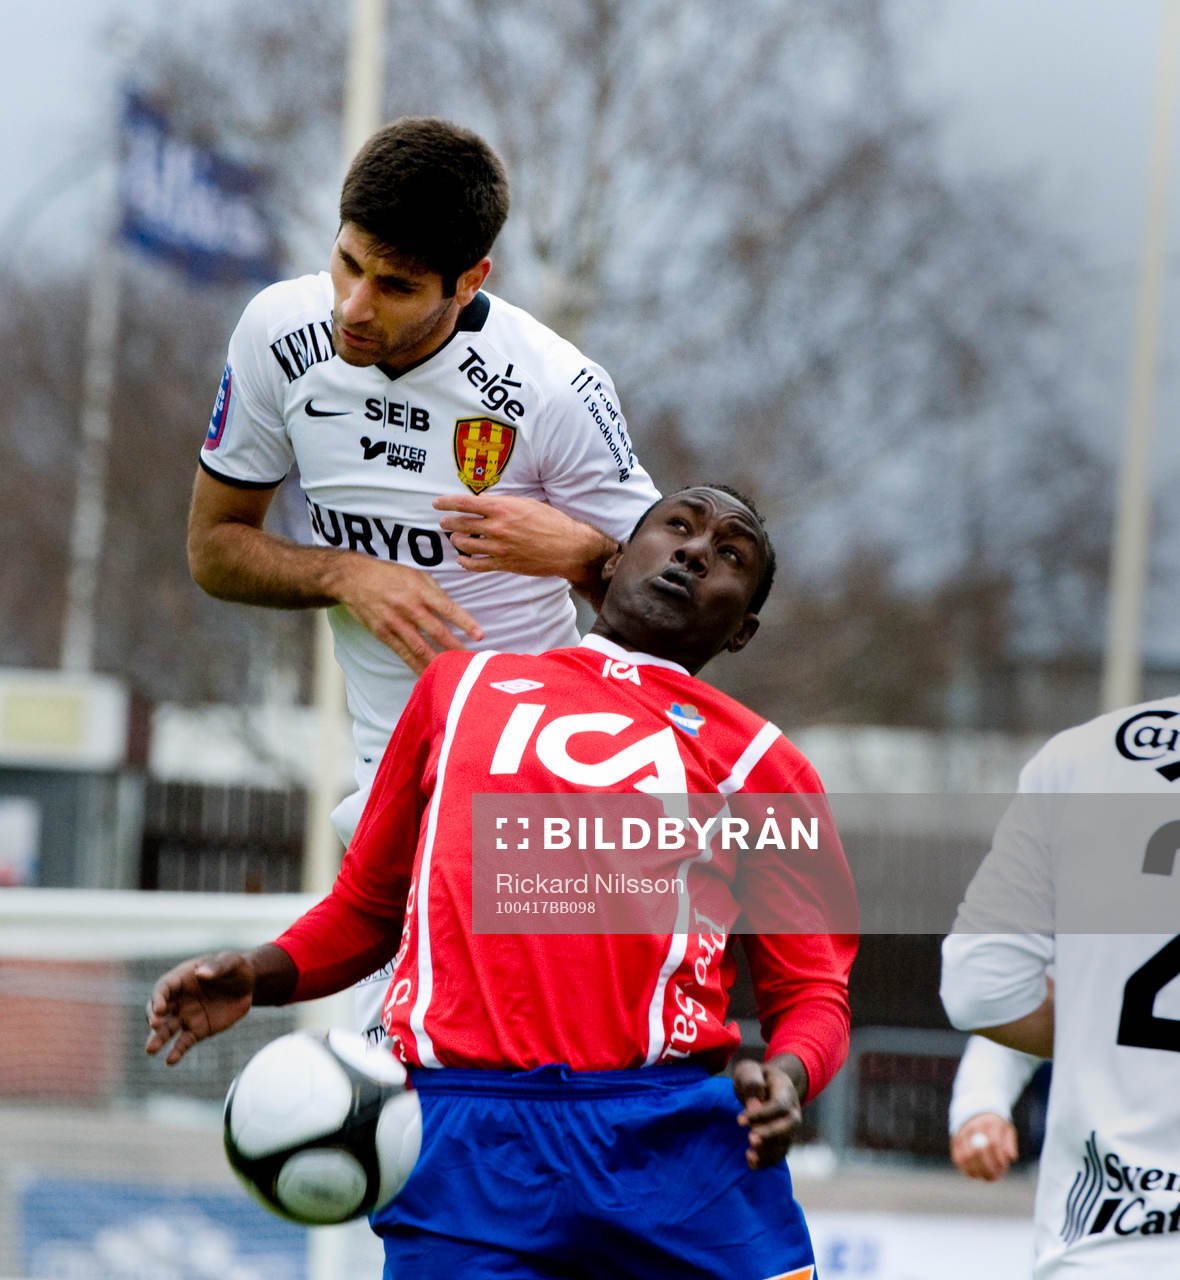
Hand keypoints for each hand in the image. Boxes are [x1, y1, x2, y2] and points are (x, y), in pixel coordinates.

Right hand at [145, 951, 257, 1065]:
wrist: (248, 986)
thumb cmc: (236, 968)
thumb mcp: (231, 962)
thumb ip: (217, 966)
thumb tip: (201, 973)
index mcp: (182, 978)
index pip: (163, 988)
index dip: (158, 998)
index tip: (159, 1009)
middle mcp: (178, 999)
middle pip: (158, 1010)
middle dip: (153, 1018)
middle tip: (155, 1025)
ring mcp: (186, 1016)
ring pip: (167, 1029)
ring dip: (157, 1039)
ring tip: (150, 1050)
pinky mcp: (197, 1031)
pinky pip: (184, 1042)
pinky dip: (176, 1051)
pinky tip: (171, 1061)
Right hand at [337, 557, 482, 674]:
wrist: (353, 579)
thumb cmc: (389, 575)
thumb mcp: (415, 575)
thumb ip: (435, 592)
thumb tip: (454, 611)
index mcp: (420, 591)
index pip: (447, 608)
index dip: (465, 622)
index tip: (480, 636)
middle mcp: (408, 608)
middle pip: (436, 632)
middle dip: (455, 648)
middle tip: (471, 662)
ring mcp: (395, 623)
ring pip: (419, 648)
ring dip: (437, 662)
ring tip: (453, 675)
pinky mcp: (383, 634)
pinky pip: (403, 654)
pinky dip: (416, 666)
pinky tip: (428, 676)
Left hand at [434, 493, 617, 587]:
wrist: (568, 547)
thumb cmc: (551, 521)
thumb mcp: (526, 503)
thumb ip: (503, 503)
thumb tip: (484, 503)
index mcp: (502, 508)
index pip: (464, 503)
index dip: (446, 502)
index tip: (437, 503)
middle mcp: (497, 527)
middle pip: (460, 524)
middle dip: (448, 522)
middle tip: (444, 522)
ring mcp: (499, 547)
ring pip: (464, 545)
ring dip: (456, 541)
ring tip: (456, 538)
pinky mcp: (503, 564)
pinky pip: (475, 565)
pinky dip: (465, 562)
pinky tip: (463, 559)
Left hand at [733, 1057, 803, 1169]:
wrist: (767, 1084)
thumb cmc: (755, 1076)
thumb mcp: (750, 1071)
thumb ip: (751, 1083)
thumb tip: (753, 1105)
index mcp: (785, 1090)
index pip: (779, 1105)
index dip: (762, 1114)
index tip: (739, 1120)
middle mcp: (793, 1110)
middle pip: (788, 1126)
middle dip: (770, 1134)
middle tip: (750, 1139)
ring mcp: (790, 1127)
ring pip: (785, 1143)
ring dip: (769, 1152)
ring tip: (750, 1155)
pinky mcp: (783, 1139)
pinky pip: (780, 1153)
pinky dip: (768, 1161)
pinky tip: (751, 1163)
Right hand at [950, 1113, 1018, 1180]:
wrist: (975, 1112)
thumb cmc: (995, 1126)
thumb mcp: (1006, 1130)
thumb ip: (1009, 1143)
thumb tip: (1011, 1158)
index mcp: (989, 1123)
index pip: (994, 1143)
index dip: (999, 1159)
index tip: (1004, 1168)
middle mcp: (973, 1127)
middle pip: (978, 1151)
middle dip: (988, 1167)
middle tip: (994, 1177)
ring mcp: (962, 1133)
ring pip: (966, 1157)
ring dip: (976, 1171)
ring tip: (985, 1177)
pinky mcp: (954, 1141)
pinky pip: (957, 1158)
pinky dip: (965, 1169)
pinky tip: (974, 1175)